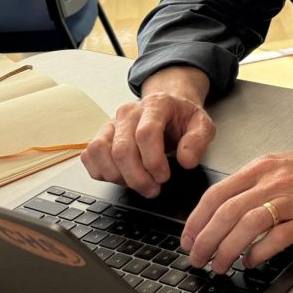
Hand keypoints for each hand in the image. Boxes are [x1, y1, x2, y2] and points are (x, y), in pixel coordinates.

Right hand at [80, 67, 215, 197]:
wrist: (168, 108)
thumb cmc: (182, 118)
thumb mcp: (202, 124)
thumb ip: (199, 140)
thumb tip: (187, 161)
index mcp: (156, 104)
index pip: (146, 134)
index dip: (154, 161)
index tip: (164, 176)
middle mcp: (129, 112)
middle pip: (122, 149)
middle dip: (138, 177)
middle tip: (153, 188)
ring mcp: (112, 123)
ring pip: (100, 152)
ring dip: (118, 177)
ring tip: (138, 183)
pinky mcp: (101, 135)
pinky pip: (90, 156)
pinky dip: (102, 172)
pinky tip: (122, 176)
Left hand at [181, 136, 292, 273]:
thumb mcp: (280, 165)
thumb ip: (252, 184)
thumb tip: (221, 210)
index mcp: (262, 166)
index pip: (217, 193)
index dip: (196, 220)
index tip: (187, 238)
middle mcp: (273, 181)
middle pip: (226, 212)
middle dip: (205, 240)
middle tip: (197, 257)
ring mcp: (291, 200)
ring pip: (246, 226)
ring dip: (226, 250)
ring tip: (219, 265)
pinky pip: (275, 239)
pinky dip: (257, 253)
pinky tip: (250, 260)